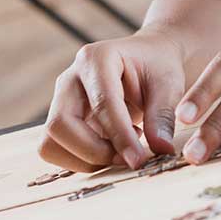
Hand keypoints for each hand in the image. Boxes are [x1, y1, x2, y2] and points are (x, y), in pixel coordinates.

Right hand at [39, 31, 186, 172]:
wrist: (147, 60)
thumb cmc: (157, 67)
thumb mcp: (169, 85)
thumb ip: (162, 116)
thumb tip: (160, 149)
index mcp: (97, 58)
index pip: (102, 103)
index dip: (119, 136)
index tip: (138, 159)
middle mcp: (70, 78)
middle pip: (61, 123)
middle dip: (94, 151)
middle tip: (129, 158)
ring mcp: (60, 99)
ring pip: (51, 141)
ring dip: (84, 159)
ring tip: (120, 151)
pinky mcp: (61, 119)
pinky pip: (56, 149)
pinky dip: (80, 161)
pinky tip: (110, 150)